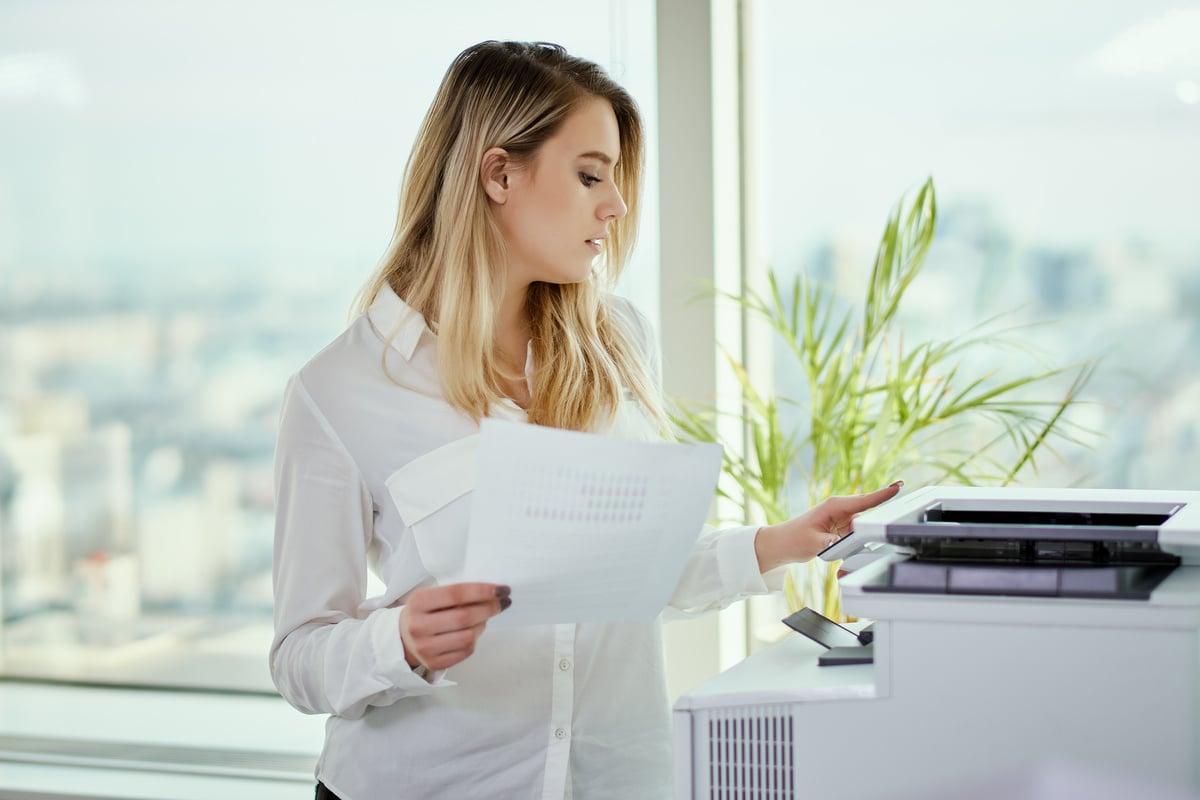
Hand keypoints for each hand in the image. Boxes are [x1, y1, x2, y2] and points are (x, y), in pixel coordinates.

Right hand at [399, 583, 511, 671]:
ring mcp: (425, 648)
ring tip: (484, 617)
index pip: (456, 594)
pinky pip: (466, 651)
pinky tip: (473, 631)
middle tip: (503, 602)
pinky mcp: (433, 663)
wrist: (403, 637)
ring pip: (468, 636)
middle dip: (489, 608)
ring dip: (483, 624)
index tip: (501, 589)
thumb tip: (492, 593)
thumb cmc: (424, 612)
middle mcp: (418, 626)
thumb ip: (456, 594)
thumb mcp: (432, 596)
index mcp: (418, 602)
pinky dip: (475, 639)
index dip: (482, 591)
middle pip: (464, 617)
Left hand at [754, 481, 903, 572]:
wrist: (782, 544)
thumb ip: (833, 543)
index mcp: (834, 506)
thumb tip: (848, 544)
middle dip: (876, 519)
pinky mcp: (842, 529)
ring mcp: (842, 519)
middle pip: (868, 512)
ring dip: (863, 535)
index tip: (899, 486)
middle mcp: (840, 510)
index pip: (864, 500)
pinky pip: (857, 534)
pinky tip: (842, 546)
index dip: (882, 494)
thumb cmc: (794, 539)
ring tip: (842, 542)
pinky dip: (857, 541)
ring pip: (863, 526)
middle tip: (881, 524)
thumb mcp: (814, 543)